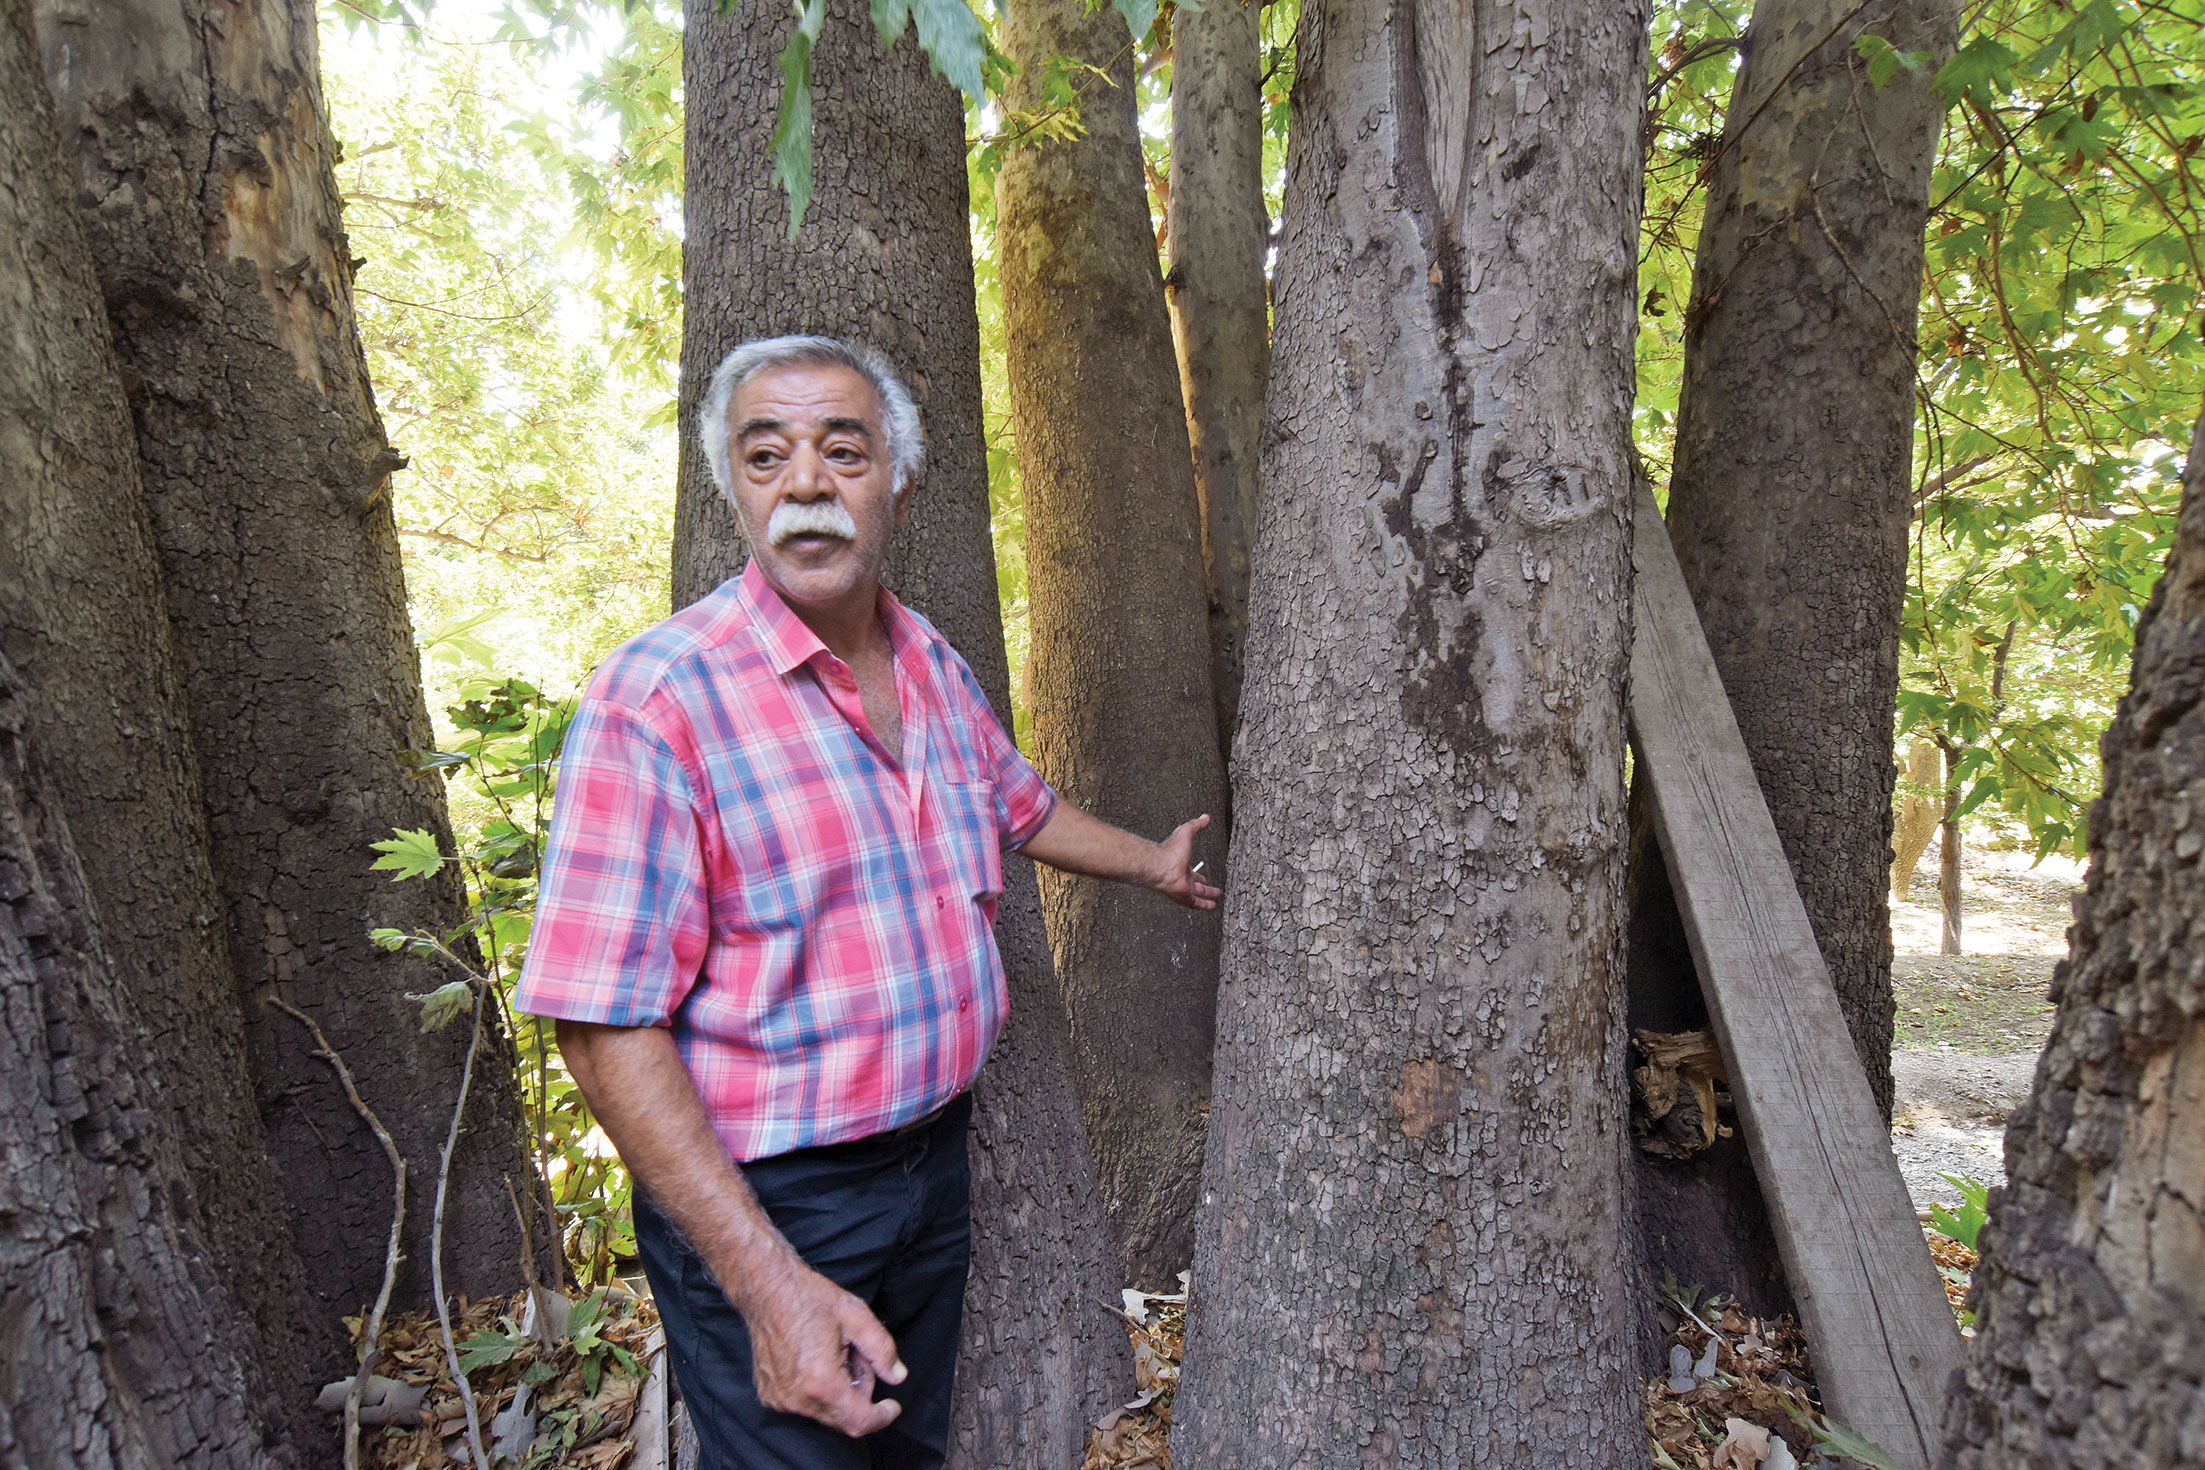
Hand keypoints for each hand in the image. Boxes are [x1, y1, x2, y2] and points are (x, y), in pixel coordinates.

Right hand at [738, 1254, 905, 1435]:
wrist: (767, 1289)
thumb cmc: (810, 1299)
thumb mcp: (857, 1317)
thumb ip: (882, 1351)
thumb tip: (897, 1377)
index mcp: (821, 1382)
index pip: (858, 1421)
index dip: (881, 1417)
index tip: (892, 1406)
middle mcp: (797, 1398)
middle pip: (843, 1418)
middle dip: (861, 1395)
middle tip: (861, 1359)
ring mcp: (779, 1399)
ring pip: (825, 1412)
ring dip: (841, 1392)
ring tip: (840, 1355)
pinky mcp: (770, 1394)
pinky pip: (805, 1405)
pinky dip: (821, 1391)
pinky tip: (821, 1361)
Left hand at [1153, 813, 1222, 909]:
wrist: (1161, 865)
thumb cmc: (1170, 850)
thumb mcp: (1185, 832)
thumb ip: (1195, 825)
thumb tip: (1205, 816)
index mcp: (1182, 866)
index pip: (1192, 872)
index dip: (1198, 874)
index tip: (1204, 876)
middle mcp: (1182, 878)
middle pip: (1196, 885)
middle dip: (1205, 888)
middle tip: (1214, 890)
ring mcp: (1183, 888)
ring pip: (1197, 896)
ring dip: (1206, 898)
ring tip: (1215, 901)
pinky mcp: (1184, 897)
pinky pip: (1195, 903)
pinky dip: (1204, 905)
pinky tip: (1212, 907)